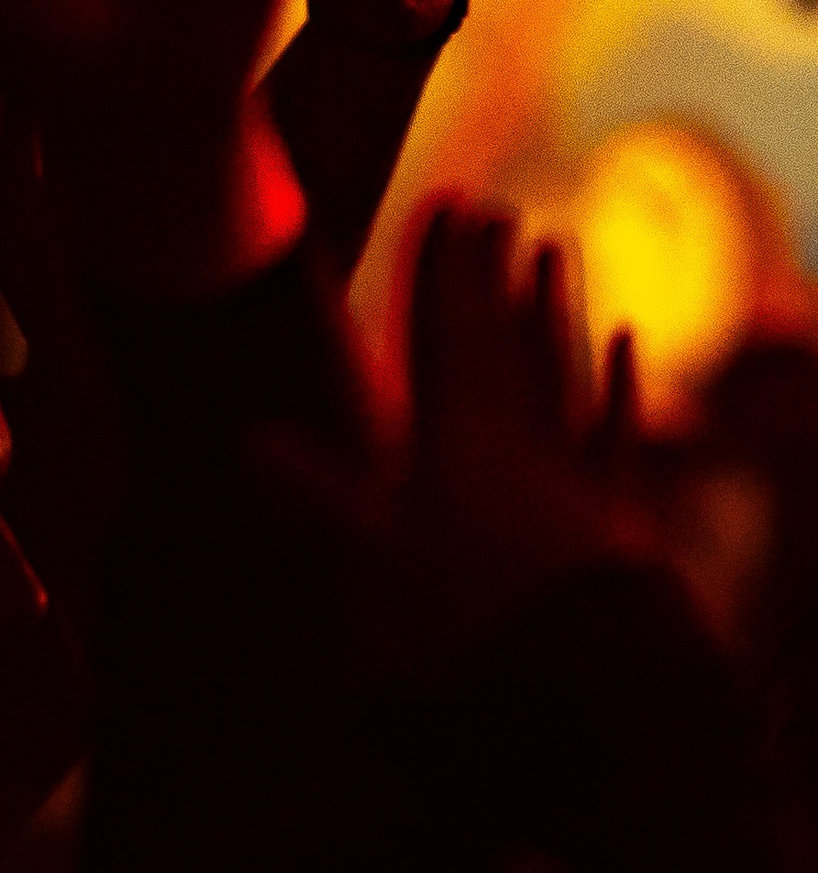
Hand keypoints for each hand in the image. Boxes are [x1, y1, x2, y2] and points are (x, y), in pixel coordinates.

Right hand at [247, 209, 659, 671]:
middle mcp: (521, 439)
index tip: (447, 205)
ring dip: (555, 309)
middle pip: (507, 341)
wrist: (583, 667)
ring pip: (564, 371)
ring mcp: (575, 472)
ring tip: (556, 247)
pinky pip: (618, 434)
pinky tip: (623, 342)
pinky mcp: (618, 515)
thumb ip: (319, 497)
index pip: (447, 337)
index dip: (443, 271)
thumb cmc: (473, 618)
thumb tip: (249, 443)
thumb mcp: (377, 565)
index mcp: (460, 442)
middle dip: (496, 276)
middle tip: (499, 212)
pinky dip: (621, 385)